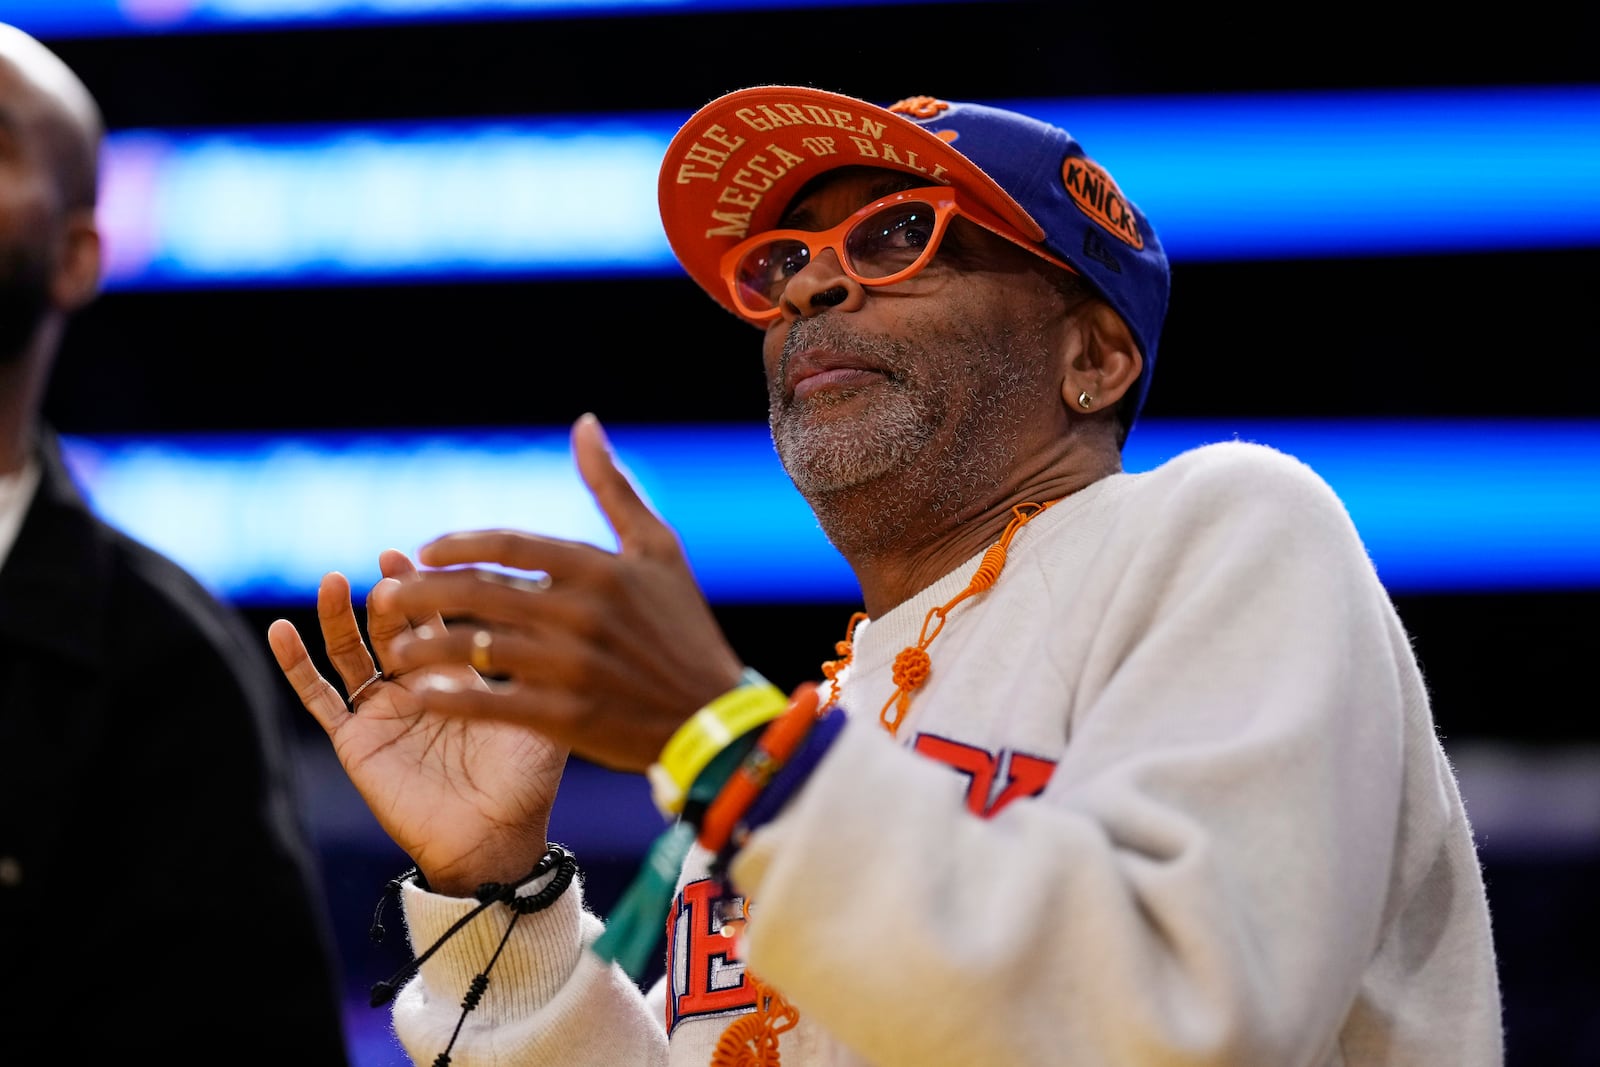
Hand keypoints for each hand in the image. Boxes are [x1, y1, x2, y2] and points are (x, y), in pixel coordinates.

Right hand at [269, 549, 564, 895]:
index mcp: (460, 675)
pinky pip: (319, 698)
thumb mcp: (541, 712)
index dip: (426, 587)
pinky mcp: (356, 739)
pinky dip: (296, 664)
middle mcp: (417, 686)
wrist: (496, 839)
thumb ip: (538, 665)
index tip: (418, 554)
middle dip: (389, 594)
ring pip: (350, 653)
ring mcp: (383, 711)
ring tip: (333, 581)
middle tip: (389, 564)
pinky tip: (279, 630)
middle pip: (391, 627)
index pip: (436, 619)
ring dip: (338, 616)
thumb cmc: (527, 782)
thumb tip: (557, 603)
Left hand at [381, 412, 745, 771]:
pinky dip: (452, 698)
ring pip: (476, 647)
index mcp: (600, 568)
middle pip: (479, 592)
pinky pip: (492, 703)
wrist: (712, 719)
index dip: (458, 545)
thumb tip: (584, 423)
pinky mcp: (568, 716)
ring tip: (394, 650)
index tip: (423, 551)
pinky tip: (424, 697)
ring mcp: (573, 666)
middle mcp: (582, 612)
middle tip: (388, 596)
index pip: (508, 545)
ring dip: (426, 646)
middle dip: (423, 592)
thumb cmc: (683, 629)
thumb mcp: (659, 550)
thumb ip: (613, 488)